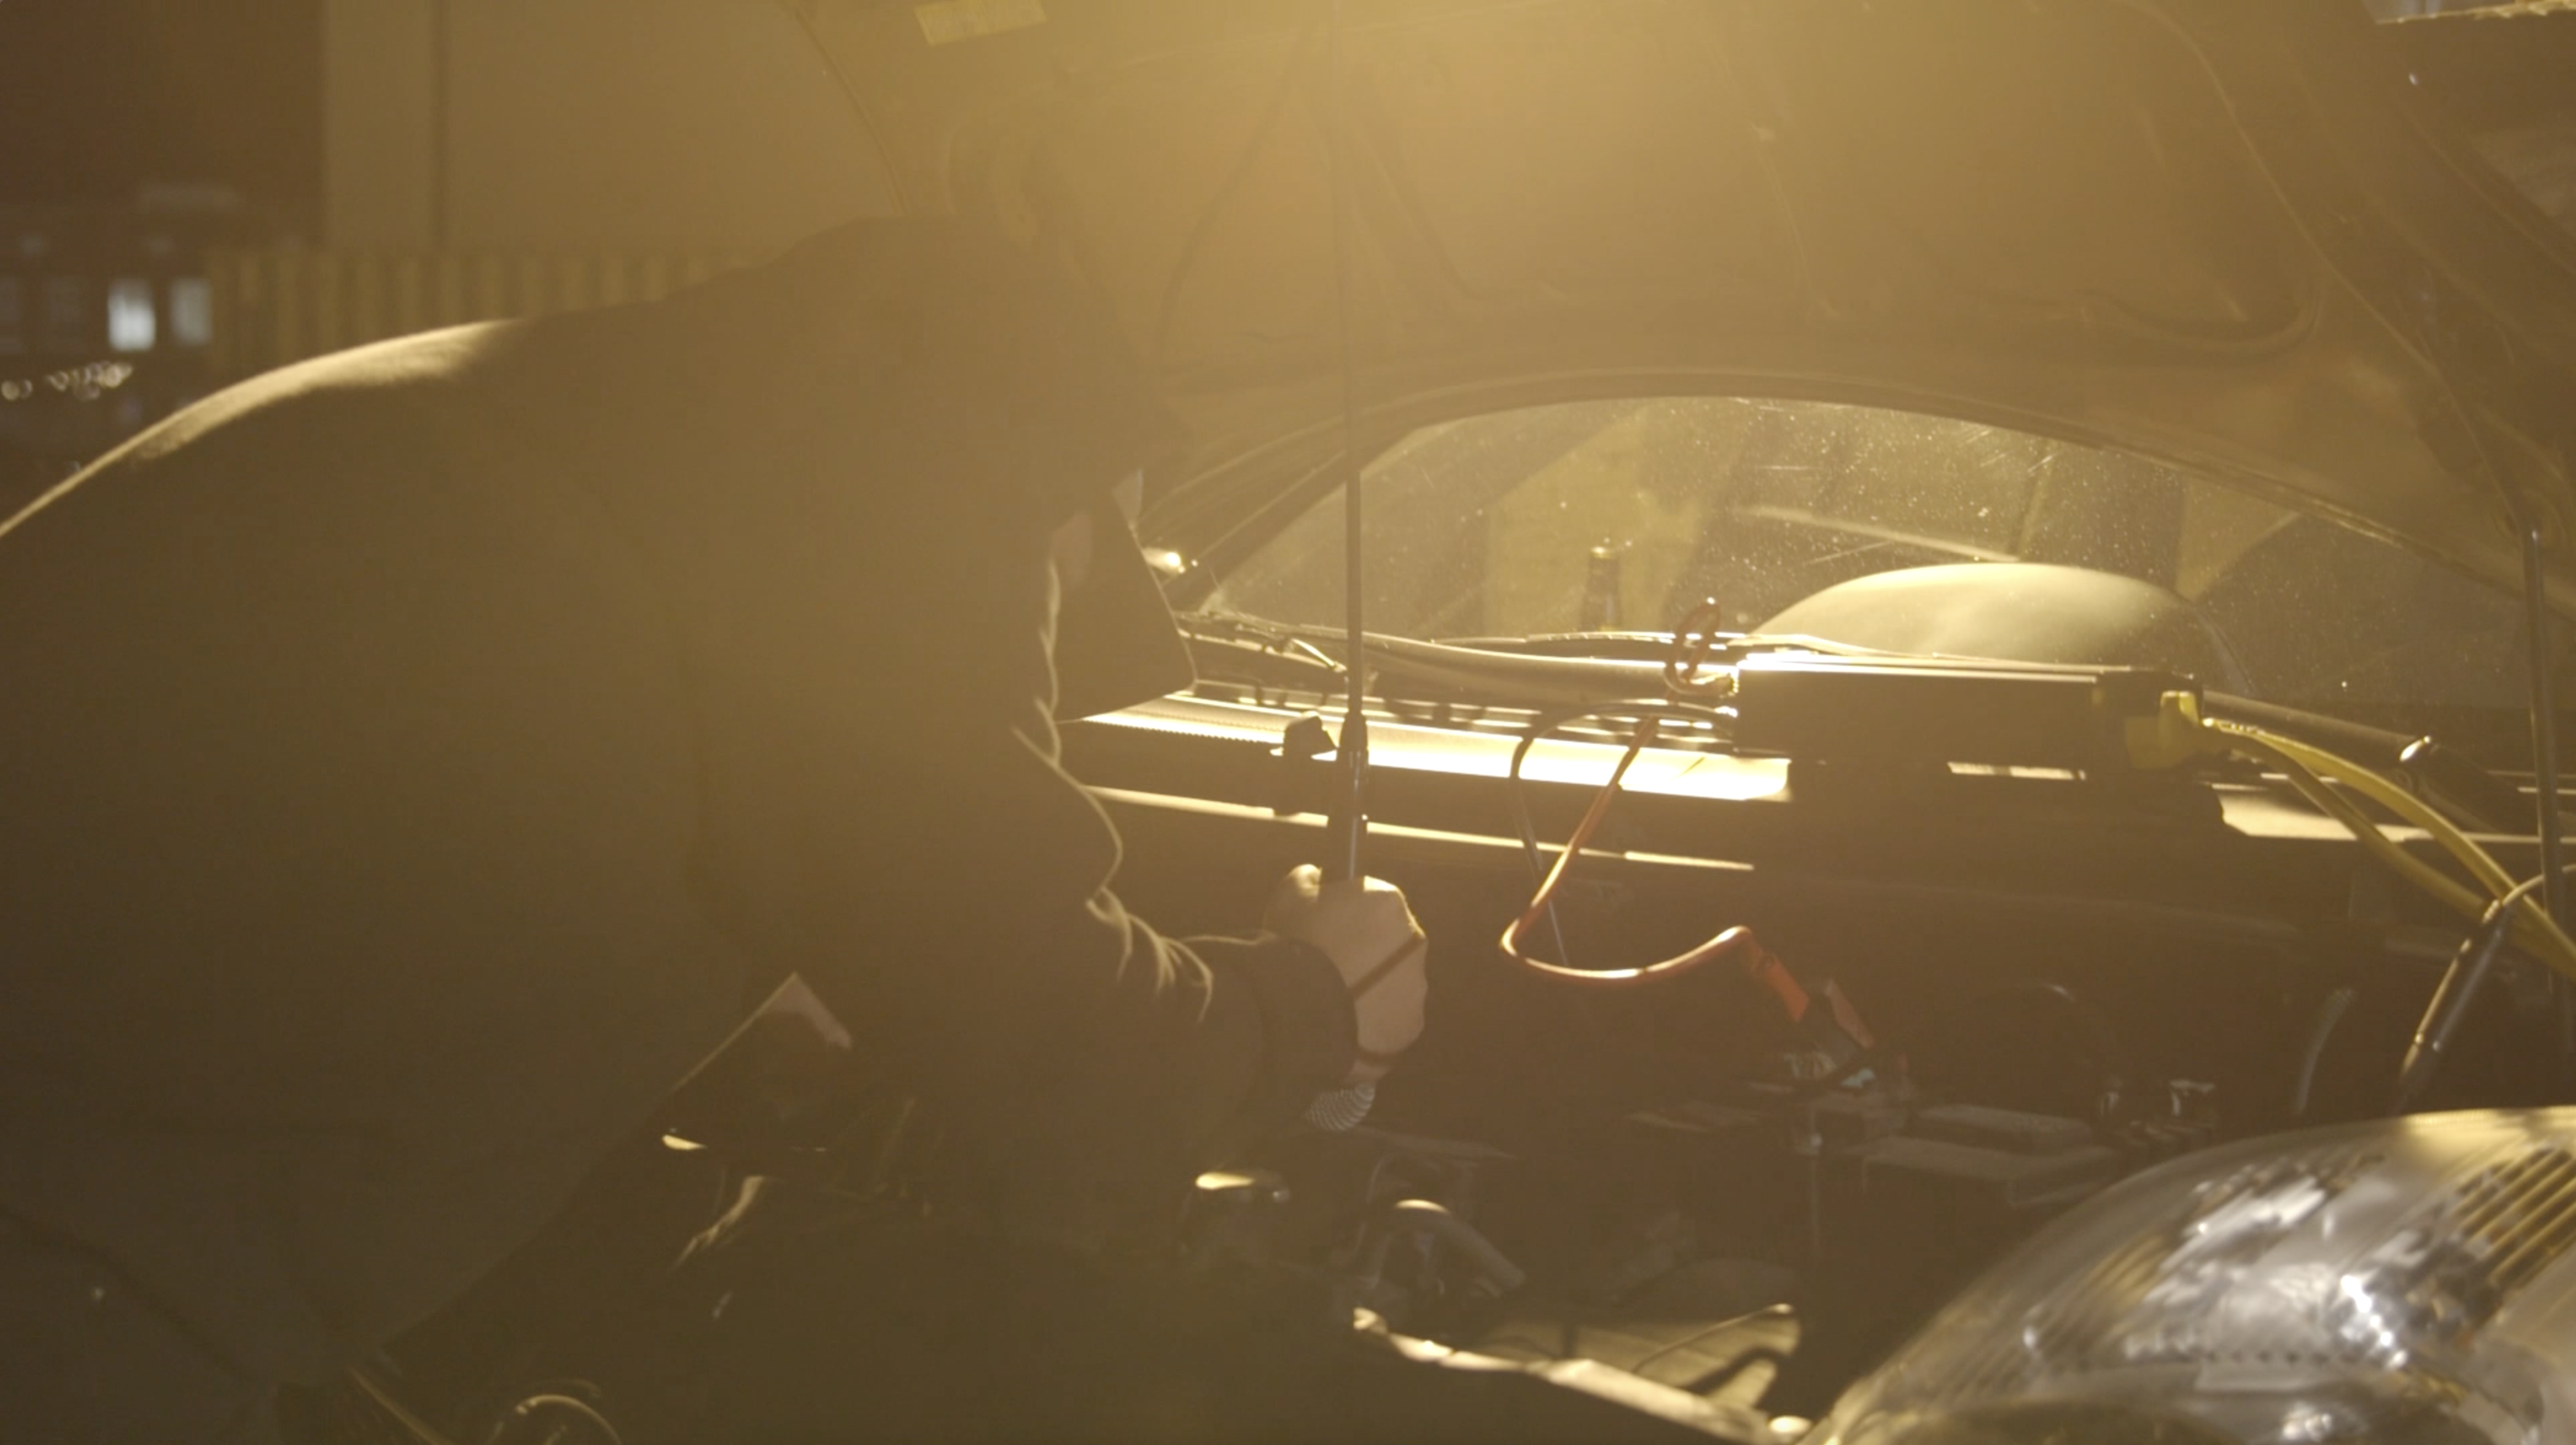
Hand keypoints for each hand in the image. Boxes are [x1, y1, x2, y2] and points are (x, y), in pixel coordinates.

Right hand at [1264, 865, 1428, 1085]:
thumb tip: (1315, 874)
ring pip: (1394, 981)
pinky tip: (1347, 1021)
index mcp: (1388, 900)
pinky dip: (1374, 1018)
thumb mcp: (1290, 895)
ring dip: (1373, 985)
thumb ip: (1307, 877)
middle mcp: (1413, 939)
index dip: (1350, 914)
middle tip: (1332, 964)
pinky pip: (1393, 1016)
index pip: (1375, 901)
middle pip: (1389, 941)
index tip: (1330, 929)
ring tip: (1336, 998)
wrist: (1302, 1008)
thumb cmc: (1296, 943)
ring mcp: (1417, 984)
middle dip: (1365, 950)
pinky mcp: (1411, 1023)